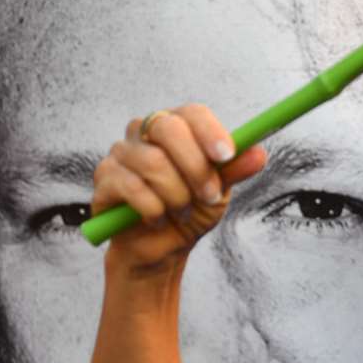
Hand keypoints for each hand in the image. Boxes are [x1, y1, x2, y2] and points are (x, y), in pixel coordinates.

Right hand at [91, 105, 266, 274]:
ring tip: (183, 211)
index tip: (226, 156)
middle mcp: (145, 132)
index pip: (192, 113)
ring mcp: (121, 153)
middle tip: (210, 196)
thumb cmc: (189, 212)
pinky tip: (157, 219)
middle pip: (167, 127)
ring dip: (177, 195)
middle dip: (195, 166)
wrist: (159, 249)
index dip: (210, 132)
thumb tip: (259, 153)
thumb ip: (234, 171)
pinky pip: (131, 186)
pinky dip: (153, 208)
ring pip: (152, 162)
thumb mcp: (219, 193)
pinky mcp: (104, 178)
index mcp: (177, 128)